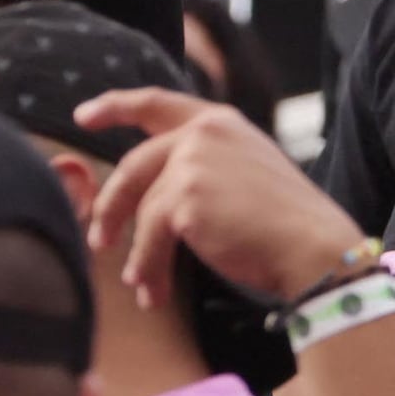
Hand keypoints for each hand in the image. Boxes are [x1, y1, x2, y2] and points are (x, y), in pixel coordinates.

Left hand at [75, 86, 365, 308]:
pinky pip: (149, 237)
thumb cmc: (285, 223)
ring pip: (141, 210)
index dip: (116, 106)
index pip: (157, 103)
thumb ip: (205, 168)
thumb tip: (157, 197)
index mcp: (220, 122)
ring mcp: (192, 161)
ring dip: (138, 254)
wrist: (311, 245)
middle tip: (96, 238)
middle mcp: (203, 132)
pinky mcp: (184, 197)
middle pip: (134, 165)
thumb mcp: (245, 174)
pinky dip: (149, 268)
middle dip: (110, 206)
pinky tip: (153, 292)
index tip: (83, 115)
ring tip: (139, 284)